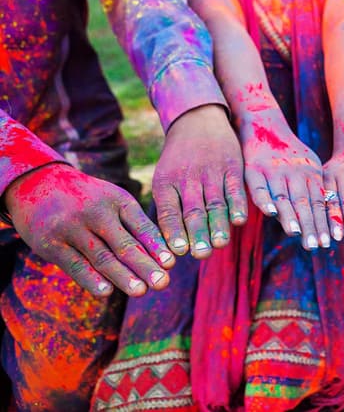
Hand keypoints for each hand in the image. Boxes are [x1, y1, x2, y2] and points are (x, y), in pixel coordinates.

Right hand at [5, 164, 173, 296]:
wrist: (38, 184)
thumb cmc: (89, 199)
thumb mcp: (113, 200)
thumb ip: (135, 225)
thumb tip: (163, 258)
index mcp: (118, 201)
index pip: (142, 226)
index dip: (157, 246)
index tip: (172, 264)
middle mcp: (96, 212)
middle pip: (125, 244)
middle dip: (145, 266)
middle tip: (163, 283)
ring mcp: (72, 228)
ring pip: (102, 257)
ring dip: (123, 276)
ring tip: (141, 291)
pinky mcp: (51, 244)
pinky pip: (75, 264)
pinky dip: (91, 279)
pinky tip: (106, 292)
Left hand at [152, 104, 247, 258]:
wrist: (197, 120)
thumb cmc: (178, 159)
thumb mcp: (165, 178)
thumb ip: (169, 207)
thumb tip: (170, 247)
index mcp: (166, 182)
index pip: (169, 211)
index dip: (174, 231)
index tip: (179, 251)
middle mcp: (187, 178)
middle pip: (193, 210)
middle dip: (197, 234)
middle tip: (201, 255)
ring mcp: (211, 171)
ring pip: (215, 203)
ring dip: (218, 225)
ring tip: (220, 244)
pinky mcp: (231, 167)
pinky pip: (235, 189)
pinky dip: (238, 206)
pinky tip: (239, 222)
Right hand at [240, 110, 329, 249]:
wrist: (264, 124)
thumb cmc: (289, 153)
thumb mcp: (308, 165)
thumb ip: (315, 189)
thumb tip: (327, 218)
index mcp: (310, 173)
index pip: (319, 202)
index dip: (323, 222)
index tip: (328, 242)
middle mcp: (294, 173)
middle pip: (304, 203)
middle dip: (310, 225)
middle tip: (316, 246)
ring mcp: (274, 171)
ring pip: (284, 197)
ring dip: (291, 217)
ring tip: (297, 234)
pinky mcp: (253, 170)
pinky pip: (260, 188)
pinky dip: (265, 200)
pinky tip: (271, 213)